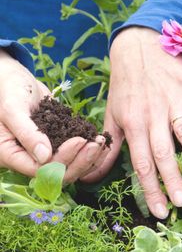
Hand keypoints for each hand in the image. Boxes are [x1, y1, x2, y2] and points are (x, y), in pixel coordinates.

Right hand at [0, 49, 106, 180]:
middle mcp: (28, 159)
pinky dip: (89, 150)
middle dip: (81, 161)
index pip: (41, 169)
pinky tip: (101, 140)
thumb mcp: (13, 108)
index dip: (63, 160)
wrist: (13, 79)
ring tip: (102, 142)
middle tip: (97, 144)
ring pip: (70, 166)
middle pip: (59, 173)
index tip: (79, 140)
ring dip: (89, 158)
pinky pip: (74, 154)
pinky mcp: (57, 144)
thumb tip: (44, 156)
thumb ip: (27, 132)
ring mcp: (44, 153)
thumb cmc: (7, 90)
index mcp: (10, 155)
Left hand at [83, 27, 181, 217]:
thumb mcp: (112, 114)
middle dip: (172, 180)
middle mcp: (154, 115)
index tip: (160, 210)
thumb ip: (109, 145)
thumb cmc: (125, 84)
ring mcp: (174, 100)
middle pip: (163, 153)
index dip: (150, 189)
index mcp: (133, 124)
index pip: (141, 163)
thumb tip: (96, 175)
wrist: (137, 47)